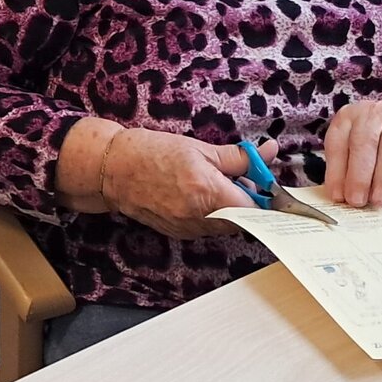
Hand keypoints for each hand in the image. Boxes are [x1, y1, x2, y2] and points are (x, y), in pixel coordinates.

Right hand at [102, 129, 278, 239]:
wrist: (113, 169)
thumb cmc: (152, 153)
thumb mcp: (200, 148)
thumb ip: (239, 157)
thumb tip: (269, 153)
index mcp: (208, 193)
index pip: (256, 208)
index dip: (266, 197)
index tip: (266, 184)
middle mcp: (199, 217)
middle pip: (243, 220)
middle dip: (248, 201)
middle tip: (239, 178)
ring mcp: (187, 228)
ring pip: (225, 225)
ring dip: (230, 208)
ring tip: (213, 184)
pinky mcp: (177, 232)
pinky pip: (207, 227)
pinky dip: (212, 213)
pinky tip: (198, 194)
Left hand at [323, 97, 381, 207]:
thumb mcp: (358, 145)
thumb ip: (347, 166)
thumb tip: (341, 196)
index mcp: (349, 116)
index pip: (337, 143)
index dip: (336, 172)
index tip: (337, 196)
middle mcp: (373, 114)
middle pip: (363, 144)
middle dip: (358, 177)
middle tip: (357, 201)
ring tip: (378, 200)